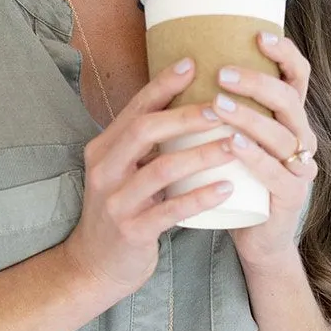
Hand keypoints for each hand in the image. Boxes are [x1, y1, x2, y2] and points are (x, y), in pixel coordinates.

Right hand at [63, 60, 239, 297]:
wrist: (95, 267)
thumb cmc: (121, 212)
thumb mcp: (124, 172)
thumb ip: (146, 146)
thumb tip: (189, 107)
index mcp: (103, 149)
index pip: (135, 109)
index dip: (163, 84)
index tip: (193, 63)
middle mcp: (104, 170)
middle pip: (145, 130)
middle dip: (186, 115)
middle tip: (223, 106)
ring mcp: (116, 202)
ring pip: (161, 169)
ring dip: (202, 154)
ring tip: (235, 145)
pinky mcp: (131, 232)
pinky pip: (171, 210)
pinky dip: (201, 197)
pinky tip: (228, 188)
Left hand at [212, 31, 318, 269]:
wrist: (255, 235)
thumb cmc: (239, 178)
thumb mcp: (234, 136)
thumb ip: (221, 106)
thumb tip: (183, 64)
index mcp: (289, 117)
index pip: (297, 76)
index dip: (284, 53)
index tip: (258, 35)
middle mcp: (301, 137)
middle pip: (290, 100)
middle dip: (257, 82)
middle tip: (222, 74)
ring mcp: (300, 167)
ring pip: (282, 135)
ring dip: (250, 117)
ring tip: (218, 105)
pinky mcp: (291, 197)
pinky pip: (277, 172)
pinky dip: (255, 157)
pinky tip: (234, 144)